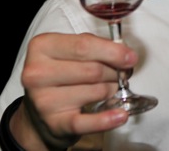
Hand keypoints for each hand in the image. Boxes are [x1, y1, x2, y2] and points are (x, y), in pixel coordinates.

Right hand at [9, 32, 137, 149]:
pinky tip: (120, 115)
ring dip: (111, 90)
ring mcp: (45, 100)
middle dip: (115, 72)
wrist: (37, 112)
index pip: (84, 45)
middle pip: (93, 70)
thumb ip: (95, 45)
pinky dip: (107, 119)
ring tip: (109, 88)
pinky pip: (88, 122)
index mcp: (42, 47)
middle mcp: (38, 73)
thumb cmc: (58, 75)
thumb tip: (124, 53)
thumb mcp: (68, 51)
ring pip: (97, 91)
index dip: (113, 51)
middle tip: (122, 74)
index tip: (130, 57)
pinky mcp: (55, 123)